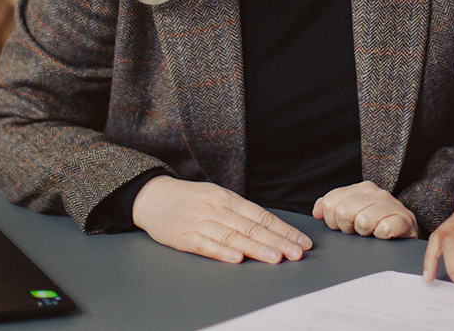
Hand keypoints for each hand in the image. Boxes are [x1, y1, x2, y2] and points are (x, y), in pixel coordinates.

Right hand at [131, 176, 312, 264]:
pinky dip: (222, 252)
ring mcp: (200, 222)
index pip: (262, 216)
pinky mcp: (183, 236)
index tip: (301, 242)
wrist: (152, 196)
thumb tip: (269, 227)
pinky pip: (205, 245)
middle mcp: (217, 209)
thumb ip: (240, 212)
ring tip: (275, 258)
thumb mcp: (216, 197)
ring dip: (256, 248)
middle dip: (278, 241)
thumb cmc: (189, 199)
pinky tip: (236, 258)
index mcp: (227, 198)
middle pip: (252, 228)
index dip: (283, 230)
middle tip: (296, 253)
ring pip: (233, 236)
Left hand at [312, 181, 417, 238]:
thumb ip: (332, 207)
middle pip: (343, 211)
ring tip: (371, 233)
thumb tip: (317, 212)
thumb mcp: (353, 213)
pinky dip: (381, 235)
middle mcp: (377, 193)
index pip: (331, 202)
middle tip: (358, 231)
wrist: (407, 235)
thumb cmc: (377, 225)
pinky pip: (384, 229)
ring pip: (363, 220)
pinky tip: (384, 235)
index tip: (343, 226)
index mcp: (362, 188)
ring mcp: (392, 205)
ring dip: (365, 232)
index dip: (332, 220)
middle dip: (347, 227)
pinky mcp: (405, 220)